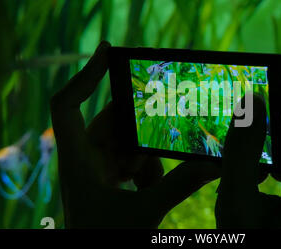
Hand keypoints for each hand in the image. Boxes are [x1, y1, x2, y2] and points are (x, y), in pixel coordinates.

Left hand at [50, 42, 218, 227]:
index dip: (84, 76)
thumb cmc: (103, 241)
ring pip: (125, 143)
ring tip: (151, 179)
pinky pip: (131, 162)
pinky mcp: (110, 182)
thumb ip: (179, 187)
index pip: (67, 106)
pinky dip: (146, 171)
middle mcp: (84, 160)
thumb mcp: (143, 214)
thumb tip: (213, 165)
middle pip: (109, 123)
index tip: (108, 50)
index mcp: (77, 162)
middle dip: (138, 128)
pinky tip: (149, 190)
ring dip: (145, 156)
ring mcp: (97, 171)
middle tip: (162, 126)